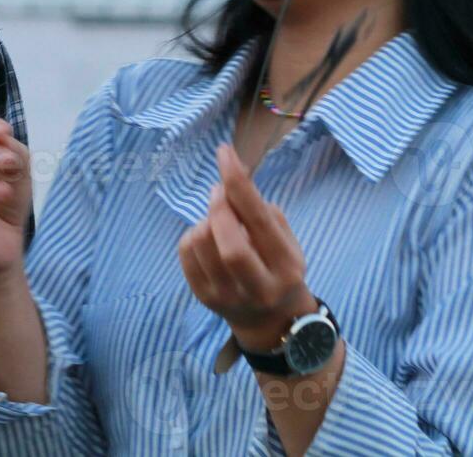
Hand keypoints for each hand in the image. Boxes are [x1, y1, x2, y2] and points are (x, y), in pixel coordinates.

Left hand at [177, 144, 315, 350]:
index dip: (238, 182)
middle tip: (220, 192)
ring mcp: (227, 296)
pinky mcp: (203, 298)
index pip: (258, 220)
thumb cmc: (278, 268)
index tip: (225, 153)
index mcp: (285, 267)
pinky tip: (209, 240)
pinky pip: (185, 251)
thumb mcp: (287, 242)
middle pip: (227, 240)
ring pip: (201, 241)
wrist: (271, 321)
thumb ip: (263, 213)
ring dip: (206, 219)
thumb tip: (232, 181)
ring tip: (220, 223)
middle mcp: (258, 287)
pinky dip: (194, 234)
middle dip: (219, 206)